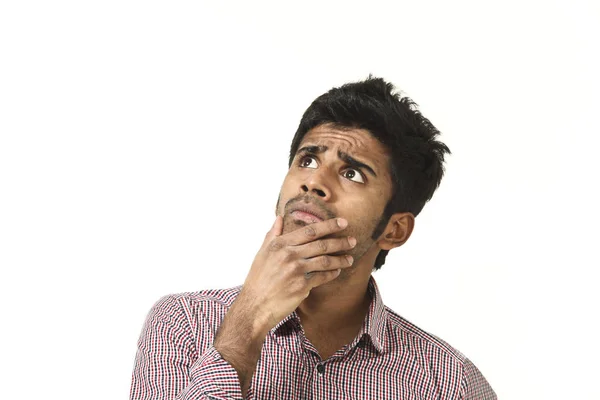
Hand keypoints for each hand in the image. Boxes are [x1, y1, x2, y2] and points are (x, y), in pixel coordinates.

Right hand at [238, 215, 356, 333]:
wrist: (254, 306)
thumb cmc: (258, 280)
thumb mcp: (262, 253)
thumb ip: (273, 234)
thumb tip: (279, 218)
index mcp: (280, 244)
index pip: (309, 231)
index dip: (329, 225)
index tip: (343, 222)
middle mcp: (289, 255)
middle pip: (321, 244)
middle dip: (340, 242)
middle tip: (353, 240)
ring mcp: (296, 270)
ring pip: (325, 261)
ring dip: (341, 259)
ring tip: (350, 259)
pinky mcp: (302, 286)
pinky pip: (322, 277)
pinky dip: (332, 274)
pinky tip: (337, 272)